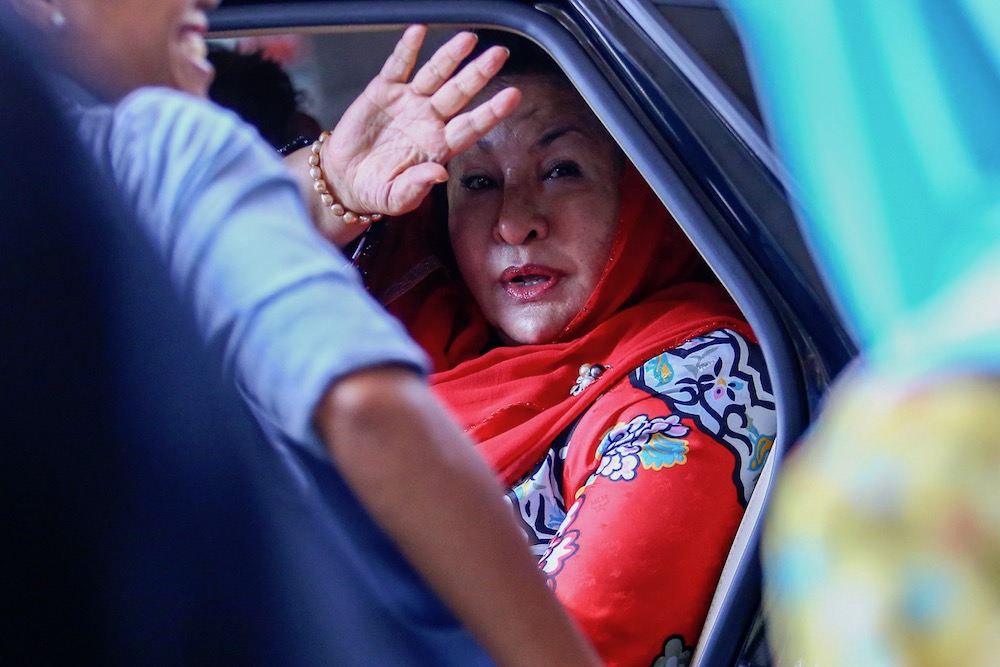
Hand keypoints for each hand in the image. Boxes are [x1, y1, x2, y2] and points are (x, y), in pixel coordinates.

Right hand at [320, 25, 520, 218]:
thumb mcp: (395, 198)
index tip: (512, 97)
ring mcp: (408, 103)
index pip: (471, 127)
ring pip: (435, 74)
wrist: (344, 179)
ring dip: (451, 55)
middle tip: (498, 54)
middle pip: (459, 93)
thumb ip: (416, 187)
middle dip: (479, 72)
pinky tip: (418, 32)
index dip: (492, 111)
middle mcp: (428, 121)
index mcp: (438, 147)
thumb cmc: (375, 191)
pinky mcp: (383, 92)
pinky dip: (407, 49)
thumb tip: (438, 175)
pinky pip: (398, 66)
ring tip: (468, 38)